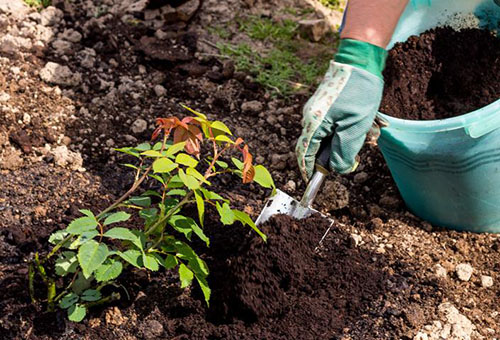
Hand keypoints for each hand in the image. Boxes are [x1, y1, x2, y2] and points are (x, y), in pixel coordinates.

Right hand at [296, 39, 385, 179]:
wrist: (360, 58)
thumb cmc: (359, 90)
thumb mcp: (356, 126)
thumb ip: (344, 152)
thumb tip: (338, 169)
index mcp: (313, 123)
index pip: (304, 154)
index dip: (309, 170)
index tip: (315, 181)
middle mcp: (310, 116)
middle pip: (317, 146)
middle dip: (336, 154)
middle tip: (355, 154)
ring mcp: (317, 109)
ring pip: (329, 135)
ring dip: (347, 140)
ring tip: (368, 131)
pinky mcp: (326, 104)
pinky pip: (334, 124)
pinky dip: (348, 129)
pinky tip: (365, 122)